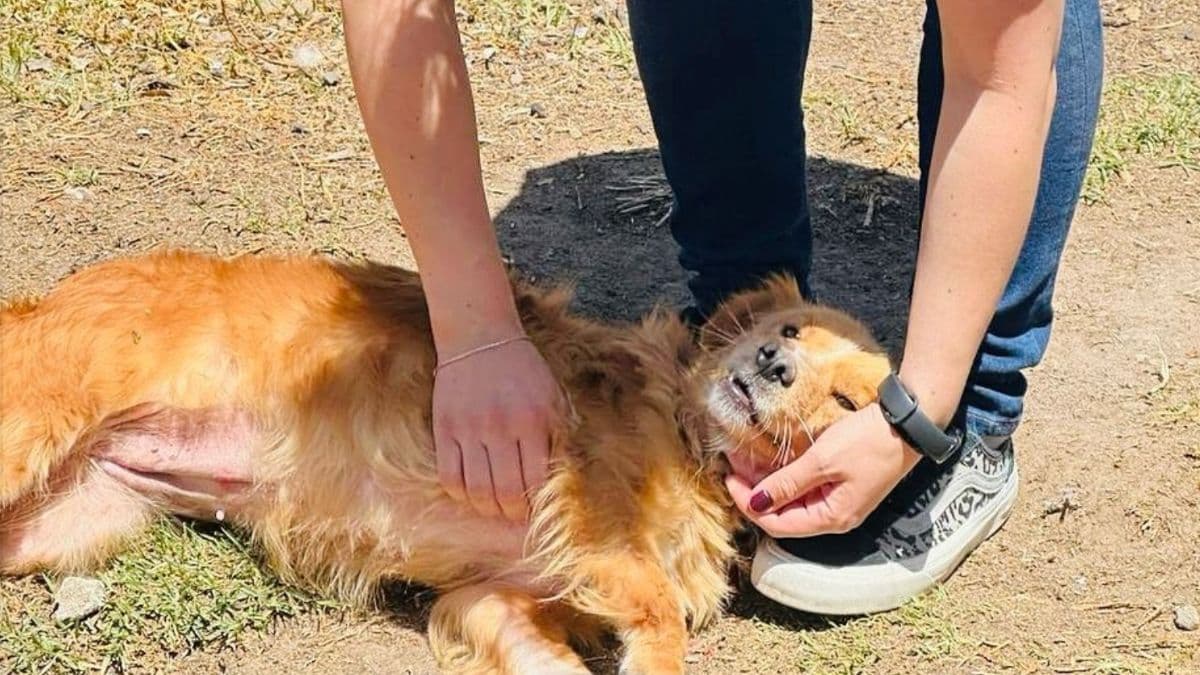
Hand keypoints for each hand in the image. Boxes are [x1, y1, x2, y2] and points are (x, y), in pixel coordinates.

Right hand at [432, 338, 568, 521]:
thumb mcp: (552, 398)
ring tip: (496, 508)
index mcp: (532, 420)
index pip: (535, 481)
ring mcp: (468, 429)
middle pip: (506, 492)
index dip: (537, 505)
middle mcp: (500, 427)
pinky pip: (449, 476)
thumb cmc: (523, 370)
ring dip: (488, 508)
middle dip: (514, 513)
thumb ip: (558, 436)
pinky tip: (472, 493)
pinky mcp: (444, 428)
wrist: (479, 337)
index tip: (539, 513)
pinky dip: (461, 494)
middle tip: (518, 516)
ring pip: (477, 490)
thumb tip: (562, 478)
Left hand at [725, 403, 921, 537]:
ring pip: (792, 499)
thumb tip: (755, 503)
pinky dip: (786, 475)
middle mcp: (833, 516)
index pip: (776, 523)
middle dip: (755, 492)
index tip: (730, 477)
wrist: (909, 424)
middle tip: (734, 466)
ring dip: (768, 482)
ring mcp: (838, 500)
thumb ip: (787, 483)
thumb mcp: (822, 461)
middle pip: (783, 514)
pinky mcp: (841, 483)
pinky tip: (771, 459)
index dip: (749, 503)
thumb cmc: (869, 442)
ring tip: (747, 459)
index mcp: (830, 518)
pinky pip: (805, 487)